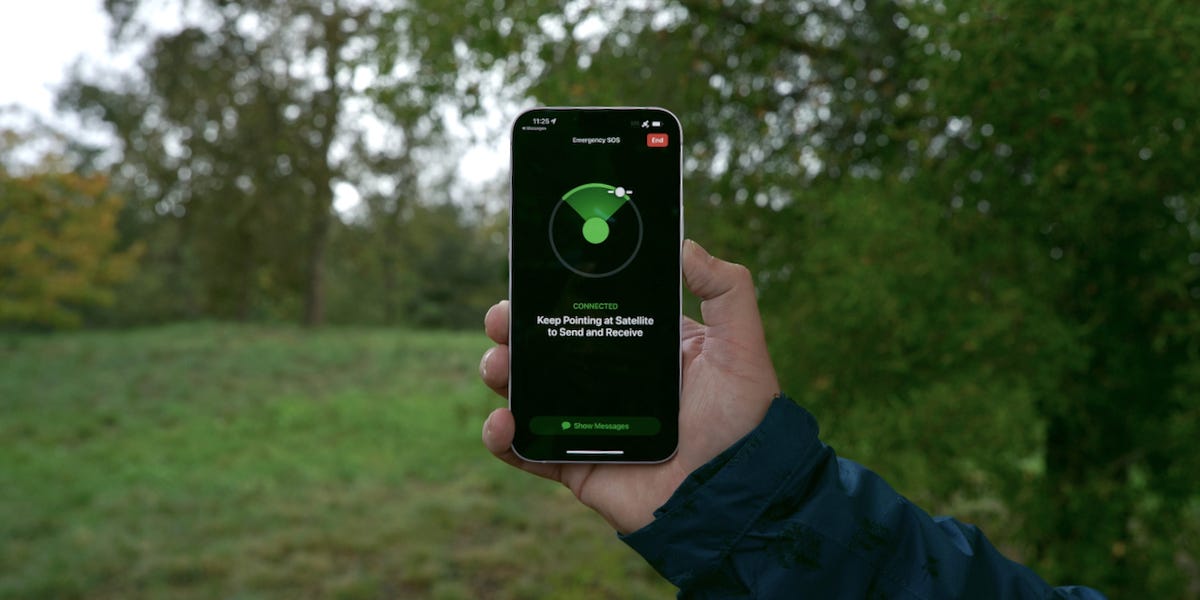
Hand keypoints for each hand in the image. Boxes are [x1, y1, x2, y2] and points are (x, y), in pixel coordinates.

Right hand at [479, 239, 779, 532]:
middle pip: (546, 345)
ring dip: (501, 372)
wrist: (734, 498)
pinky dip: (502, 436)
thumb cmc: (745, 423)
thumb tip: (685, 244)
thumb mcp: (742, 347)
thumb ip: (726, 290)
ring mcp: (586, 423)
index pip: (588, 310)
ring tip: (498, 366)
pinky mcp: (575, 464)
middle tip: (502, 319)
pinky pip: (526, 450)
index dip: (555, 292)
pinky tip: (503, 422)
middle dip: (514, 327)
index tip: (533, 274)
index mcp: (641, 347)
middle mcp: (609, 381)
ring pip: (527, 390)